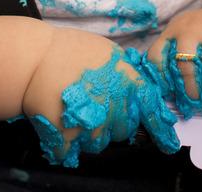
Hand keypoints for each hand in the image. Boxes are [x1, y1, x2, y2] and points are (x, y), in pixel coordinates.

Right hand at [23, 28, 177, 166]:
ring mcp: (92, 124)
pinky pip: (73, 151)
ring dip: (90, 133)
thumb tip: (137, 93)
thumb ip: (126, 74)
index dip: (160, 129)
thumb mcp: (108, 53)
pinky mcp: (70, 138)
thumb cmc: (68, 50)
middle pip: (124, 131)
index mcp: (128, 82)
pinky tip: (59, 123)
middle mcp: (115, 105)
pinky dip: (66, 142)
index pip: (151, 110)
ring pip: (99, 143)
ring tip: (75, 111)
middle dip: (113, 123)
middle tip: (95, 106)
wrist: (33, 58)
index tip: (167, 144)